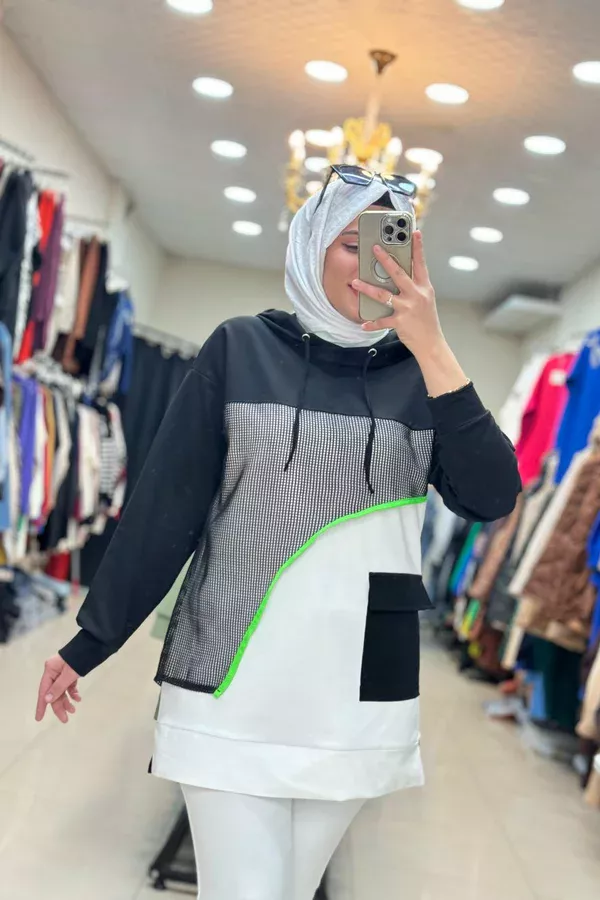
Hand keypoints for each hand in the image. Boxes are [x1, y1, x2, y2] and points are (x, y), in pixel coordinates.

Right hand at [35, 655, 80, 723]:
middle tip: (65, 719)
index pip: (44, 691)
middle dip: (59, 706)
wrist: (94, 645)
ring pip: (61, 690)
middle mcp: (54, 671)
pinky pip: (69, 685)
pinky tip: (78, 698)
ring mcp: (62, 671)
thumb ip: (58, 687)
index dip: (42, 706)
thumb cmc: (80, 658)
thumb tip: (47, 700)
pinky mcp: (70, 672)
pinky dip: (73, 692)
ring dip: (67, 700)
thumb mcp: (69, 674)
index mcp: (50, 669)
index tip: (39, 718)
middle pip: (53, 692)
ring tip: (74, 710)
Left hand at [352, 231, 443, 358]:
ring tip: (355, 282)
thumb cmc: (426, 320)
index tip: (415, 232)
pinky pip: (382, 321)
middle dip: (386, 260)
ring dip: (367, 288)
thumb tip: (396, 275)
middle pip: (399, 274)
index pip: (420, 264)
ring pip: (384, 295)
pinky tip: (362, 323)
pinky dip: (371, 323)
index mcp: (424, 287)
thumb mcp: (425, 299)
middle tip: (374, 248)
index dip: (418, 247)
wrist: (432, 343)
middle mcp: (416, 295)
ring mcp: (408, 308)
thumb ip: (414, 287)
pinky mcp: (400, 322)